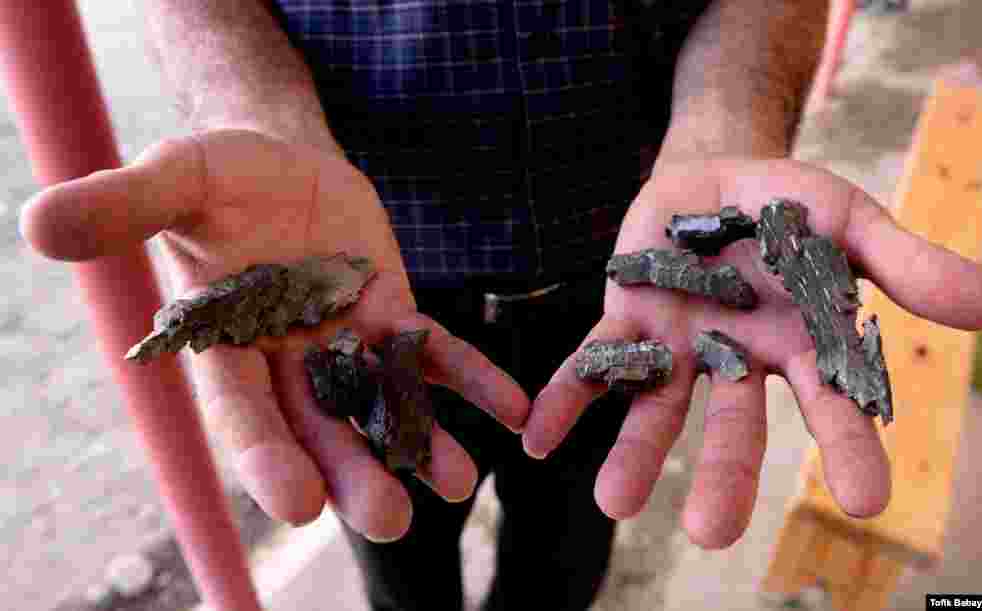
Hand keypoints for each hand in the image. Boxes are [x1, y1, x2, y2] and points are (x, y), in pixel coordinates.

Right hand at [19, 129, 528, 540]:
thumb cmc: (216, 174)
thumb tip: (41, 223)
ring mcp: (343, 342)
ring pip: (380, 403)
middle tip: (392, 521)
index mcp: (224, 345)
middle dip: (354, 474)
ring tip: (457, 485)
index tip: (299, 505)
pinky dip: (471, 381)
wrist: (277, 161)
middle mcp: (285, 361)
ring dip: (418, 443)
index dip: (268, 457)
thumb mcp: (173, 177)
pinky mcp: (390, 315)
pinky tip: (514, 409)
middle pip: (320, 429)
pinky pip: (434, 353)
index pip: (243, 412)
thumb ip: (123, 206)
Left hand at [523, 158, 981, 548]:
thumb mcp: (853, 222)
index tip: (869, 503)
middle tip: (710, 535)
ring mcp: (679, 347)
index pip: (832, 408)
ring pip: (657, 410)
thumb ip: (909, 265)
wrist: (720, 178)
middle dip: (725, 477)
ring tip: (614, 502)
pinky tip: (538, 441)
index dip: (851, 450)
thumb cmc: (792, 209)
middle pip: (735, 429)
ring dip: (635, 455)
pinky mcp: (627, 321)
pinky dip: (567, 401)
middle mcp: (738, 363)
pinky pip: (594, 364)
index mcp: (801, 348)